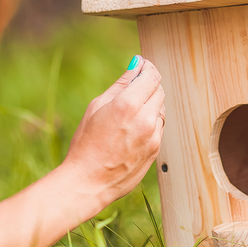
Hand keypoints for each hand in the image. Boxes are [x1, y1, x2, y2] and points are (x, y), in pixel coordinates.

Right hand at [64, 56, 165, 207]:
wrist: (89, 181)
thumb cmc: (86, 143)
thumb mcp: (97, 107)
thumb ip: (121, 84)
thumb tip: (136, 65)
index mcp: (128, 105)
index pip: (151, 76)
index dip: (148, 68)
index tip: (142, 67)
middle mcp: (146, 119)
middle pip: (159, 91)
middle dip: (149, 85)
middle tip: (133, 88)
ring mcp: (154, 136)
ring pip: (161, 109)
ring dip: (150, 105)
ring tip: (128, 113)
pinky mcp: (156, 150)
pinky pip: (159, 127)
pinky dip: (150, 122)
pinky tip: (131, 130)